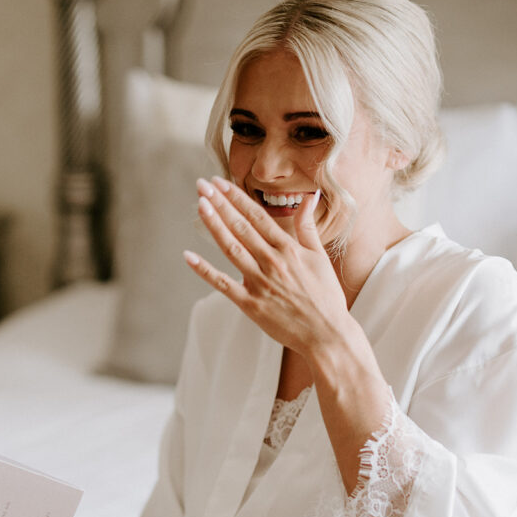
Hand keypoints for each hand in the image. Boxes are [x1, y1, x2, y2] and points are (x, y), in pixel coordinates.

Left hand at [185, 176, 350, 357]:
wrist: (327, 334)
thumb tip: (310, 197)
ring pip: (231, 248)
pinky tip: (189, 256)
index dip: (237, 197)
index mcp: (288, 249)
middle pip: (241, 227)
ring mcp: (260, 283)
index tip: (220, 182)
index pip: (257, 216)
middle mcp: (272, 262)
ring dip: (214, 226)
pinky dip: (205, 271)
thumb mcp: (320, 258)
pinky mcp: (250, 304)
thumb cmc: (326, 297)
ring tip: (199, 206)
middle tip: (202, 185)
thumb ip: (308, 227)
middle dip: (220, 204)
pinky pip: (223, 284)